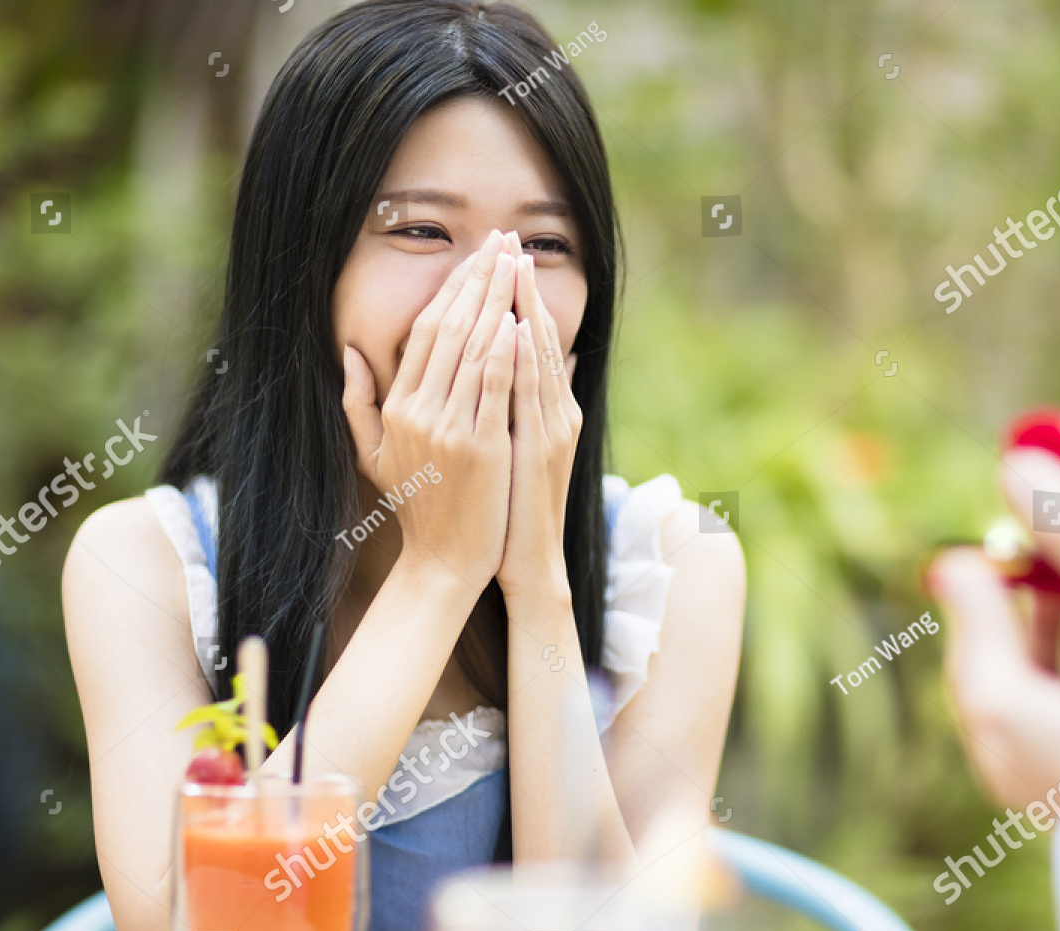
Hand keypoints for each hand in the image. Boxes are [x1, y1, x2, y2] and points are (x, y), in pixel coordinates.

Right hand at [342, 228, 521, 586]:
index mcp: (395, 406)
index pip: (424, 331)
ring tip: (516, 263)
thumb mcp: (374, 454)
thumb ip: (357, 402)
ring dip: (496, 301)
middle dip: (478, 279)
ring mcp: (447, 429)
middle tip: (501, 241)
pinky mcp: (479, 448)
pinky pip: (492, 388)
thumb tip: (347, 352)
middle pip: (449, 328)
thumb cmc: (417, 507)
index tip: (476, 257)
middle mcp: (417, 411)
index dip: (451, 289)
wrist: (442, 562)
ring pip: (473, 349)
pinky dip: (505, 351)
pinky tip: (519, 318)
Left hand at [497, 246, 583, 606]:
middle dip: (522, 289)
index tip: (503, 256)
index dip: (519, 297)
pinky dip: (524, 361)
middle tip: (510, 241)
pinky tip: (513, 330)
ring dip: (526, 310)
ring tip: (513, 268)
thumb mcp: (526, 449)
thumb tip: (554, 360)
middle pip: (540, 337)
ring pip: (539, 359)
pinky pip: (530, 396)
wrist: (528, 559)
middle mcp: (557, 412)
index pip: (533, 340)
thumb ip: (537, 403)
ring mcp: (552, 429)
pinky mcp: (542, 449)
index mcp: (549, 409)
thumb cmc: (517, 507)